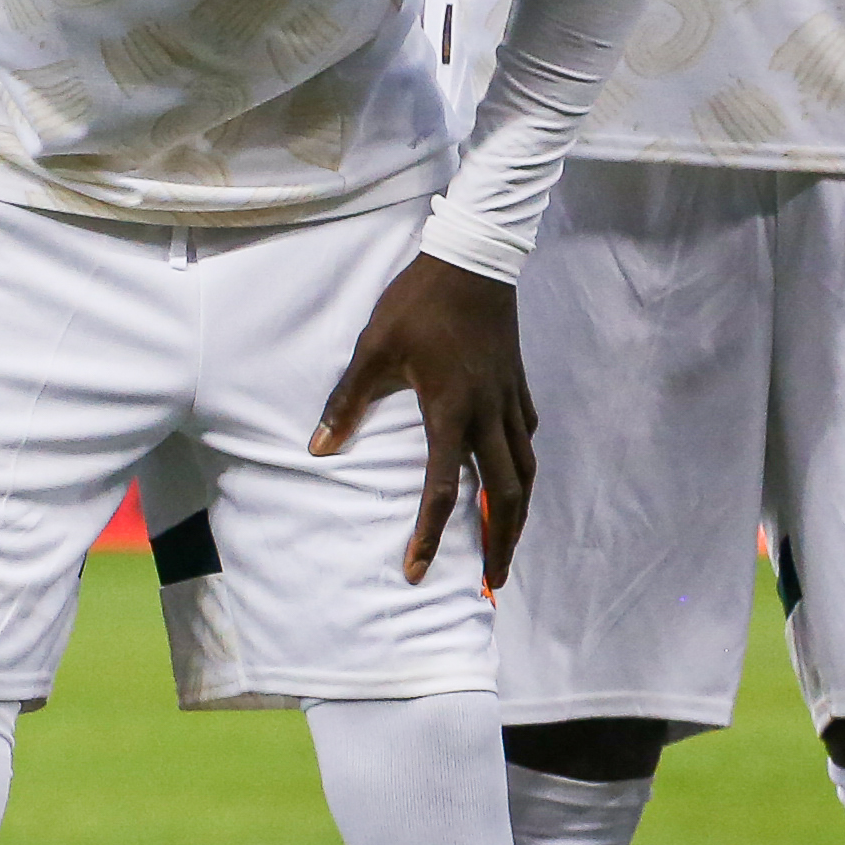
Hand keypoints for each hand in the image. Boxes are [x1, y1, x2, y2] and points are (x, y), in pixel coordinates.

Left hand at [315, 252, 532, 586]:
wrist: (472, 262)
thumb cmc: (417, 305)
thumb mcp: (372, 351)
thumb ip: (346, 403)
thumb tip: (317, 449)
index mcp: (450, 412)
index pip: (441, 490)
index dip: (430, 536)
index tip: (418, 572)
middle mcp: (489, 415)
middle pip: (504, 496)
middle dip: (500, 543)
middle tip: (493, 581)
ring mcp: (510, 402)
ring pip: (525, 472)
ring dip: (518, 513)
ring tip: (510, 543)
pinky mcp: (518, 387)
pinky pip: (527, 440)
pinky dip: (523, 468)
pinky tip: (514, 479)